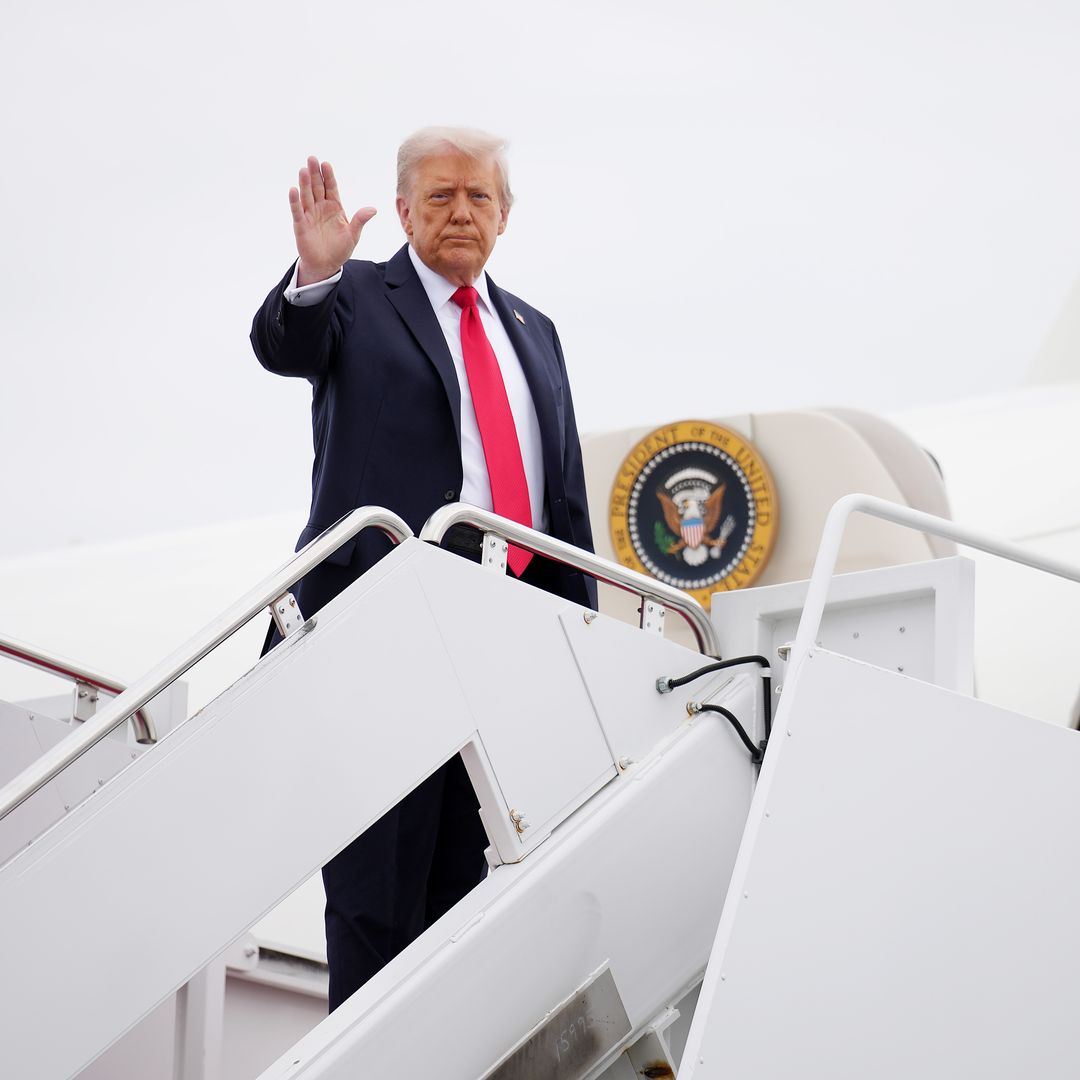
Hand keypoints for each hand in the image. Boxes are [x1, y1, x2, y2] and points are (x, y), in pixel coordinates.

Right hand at [289, 157, 375, 285]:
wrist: (326, 265)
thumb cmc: (340, 249)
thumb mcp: (353, 235)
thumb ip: (360, 220)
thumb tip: (373, 209)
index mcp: (334, 207)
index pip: (331, 188)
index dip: (328, 176)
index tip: (326, 164)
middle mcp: (321, 208)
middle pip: (317, 187)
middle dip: (314, 173)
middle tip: (311, 158)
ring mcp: (310, 215)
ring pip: (307, 196)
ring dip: (304, 183)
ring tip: (303, 170)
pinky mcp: (301, 225)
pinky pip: (297, 211)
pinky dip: (295, 201)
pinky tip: (294, 190)